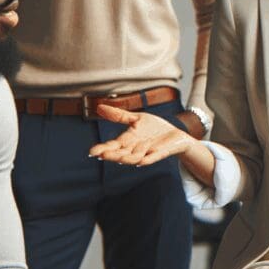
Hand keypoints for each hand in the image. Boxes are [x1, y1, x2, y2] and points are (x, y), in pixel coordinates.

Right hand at [89, 104, 204, 165]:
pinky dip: (146, 159)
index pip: (112, 146)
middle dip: (112, 155)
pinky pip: (151, 159)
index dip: (103, 149)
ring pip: (134, 158)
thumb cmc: (154, 128)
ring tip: (119, 157)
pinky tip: (141, 160)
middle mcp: (134, 149)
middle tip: (102, 155)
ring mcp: (147, 153)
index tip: (92, 152)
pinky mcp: (159, 154)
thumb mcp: (136, 118)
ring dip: (128, 157)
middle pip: (120, 154)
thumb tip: (99, 107)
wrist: (176, 133)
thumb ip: (119, 116)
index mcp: (127, 140)